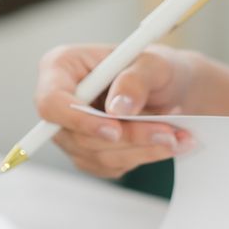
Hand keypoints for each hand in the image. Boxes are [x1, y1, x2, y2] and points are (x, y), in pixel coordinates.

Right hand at [34, 44, 198, 177]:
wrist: (170, 88)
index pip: (51, 103)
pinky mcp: (88, 154)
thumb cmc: (155, 68)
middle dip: (128, 138)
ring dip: (141, 149)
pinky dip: (142, 156)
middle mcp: (60, 103)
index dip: (78, 120)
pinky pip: (111, 166)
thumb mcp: (153, 62)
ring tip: (177, 136)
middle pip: (78, 136)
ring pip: (98, 155)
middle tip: (169, 134)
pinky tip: (165, 142)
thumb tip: (118, 108)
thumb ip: (135, 80)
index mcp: (60, 68)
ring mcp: (71, 132)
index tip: (115, 129)